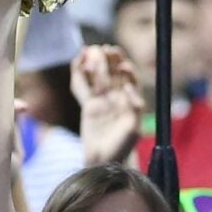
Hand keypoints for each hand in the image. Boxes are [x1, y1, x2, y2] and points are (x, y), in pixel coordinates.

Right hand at [70, 43, 143, 165]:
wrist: (104, 162)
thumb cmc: (122, 147)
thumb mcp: (133, 130)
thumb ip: (135, 109)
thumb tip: (130, 90)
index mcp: (130, 100)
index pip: (129, 79)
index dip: (126, 70)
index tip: (122, 66)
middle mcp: (117, 97)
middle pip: (114, 73)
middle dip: (111, 60)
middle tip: (106, 50)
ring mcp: (102, 100)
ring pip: (98, 76)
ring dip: (94, 62)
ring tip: (89, 51)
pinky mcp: (88, 105)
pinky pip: (82, 86)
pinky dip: (78, 73)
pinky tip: (77, 60)